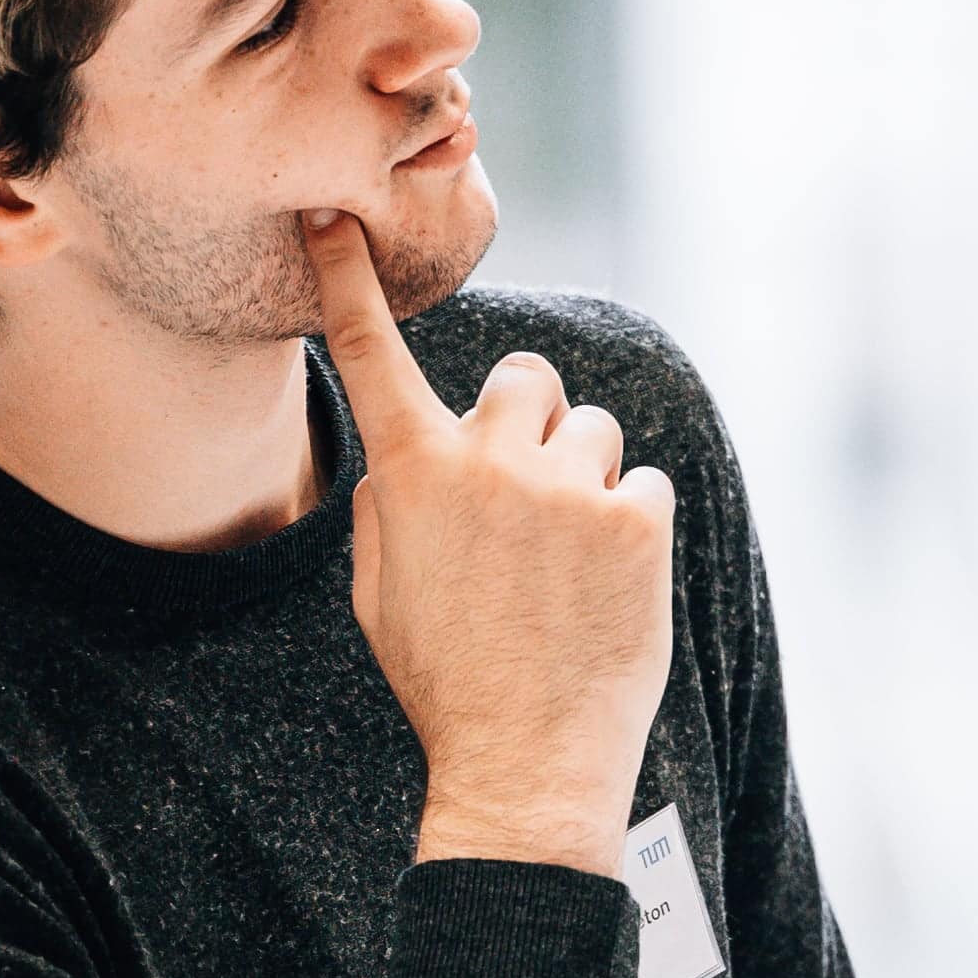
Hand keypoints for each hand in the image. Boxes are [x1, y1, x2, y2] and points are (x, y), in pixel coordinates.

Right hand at [312, 213, 674, 872]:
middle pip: (528, 378)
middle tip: (531, 492)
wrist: (526, 762)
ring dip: (588, 478)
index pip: (371, 359)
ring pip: (596, 432)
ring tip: (571, 561)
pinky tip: (611, 584)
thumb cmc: (446, 684)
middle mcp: (492, 465)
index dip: (346, 283)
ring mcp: (570, 489)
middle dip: (534, 421)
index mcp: (413, 478)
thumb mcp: (379, 596)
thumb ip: (389, 508)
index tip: (331, 215)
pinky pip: (646, 484)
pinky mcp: (639, 521)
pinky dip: (635, 524)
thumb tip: (409, 463)